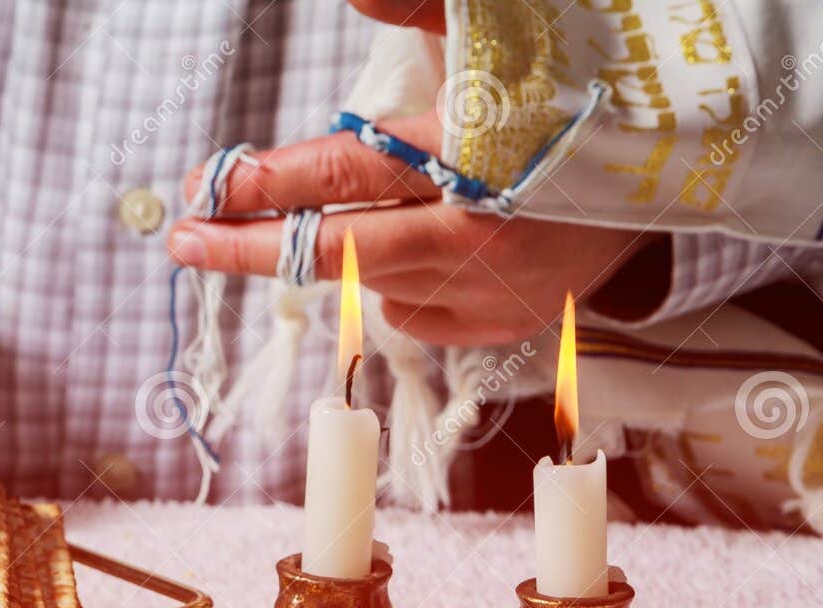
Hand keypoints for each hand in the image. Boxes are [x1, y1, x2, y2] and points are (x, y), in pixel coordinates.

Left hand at [166, 1, 651, 346]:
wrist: (675, 171)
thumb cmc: (576, 97)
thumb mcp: (503, 41)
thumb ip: (421, 8)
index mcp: (479, 153)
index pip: (350, 172)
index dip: (271, 182)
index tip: (207, 185)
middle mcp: (481, 232)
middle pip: (339, 252)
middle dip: (252, 248)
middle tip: (183, 240)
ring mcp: (493, 289)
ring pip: (370, 285)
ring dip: (341, 255)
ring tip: (361, 214)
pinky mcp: (503, 326)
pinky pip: (413, 314)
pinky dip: (399, 283)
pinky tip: (429, 247)